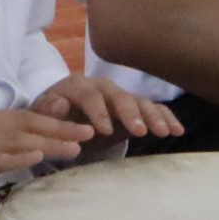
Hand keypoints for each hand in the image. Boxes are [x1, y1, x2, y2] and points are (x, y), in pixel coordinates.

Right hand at [0, 107, 96, 210]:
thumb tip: (20, 151)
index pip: (22, 119)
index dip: (53, 122)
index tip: (82, 126)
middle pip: (25, 125)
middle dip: (60, 129)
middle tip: (92, 133)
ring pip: (14, 139)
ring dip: (48, 142)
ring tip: (77, 147)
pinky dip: (15, 156)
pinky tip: (36, 157)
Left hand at [30, 76, 183, 143]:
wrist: (61, 118)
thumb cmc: (50, 119)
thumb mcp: (41, 116)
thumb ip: (47, 111)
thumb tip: (58, 103)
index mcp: (77, 86)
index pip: (89, 95)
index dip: (96, 112)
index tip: (102, 132)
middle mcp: (102, 87)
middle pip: (119, 96)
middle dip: (131, 113)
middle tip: (140, 131)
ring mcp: (121, 96)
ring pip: (140, 101)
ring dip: (153, 116)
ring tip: (164, 133)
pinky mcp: (134, 108)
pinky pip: (153, 109)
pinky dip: (166, 117)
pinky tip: (177, 130)